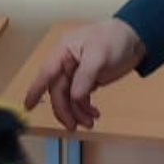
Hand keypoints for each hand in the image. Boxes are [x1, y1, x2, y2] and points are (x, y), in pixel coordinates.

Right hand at [23, 18, 145, 130]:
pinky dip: (85, 108)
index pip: (46, 73)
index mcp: (64, 51)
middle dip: (65, 109)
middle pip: (58, 91)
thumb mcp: (99, 55)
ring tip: (89, 123)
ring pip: (69, 97)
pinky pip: (80, 98)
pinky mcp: (87, 80)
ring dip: (76, 112)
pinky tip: (94, 114)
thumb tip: (74, 97)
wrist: (135, 38)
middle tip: (74, 126)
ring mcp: (76, 72)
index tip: (27, 107)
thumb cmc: (114, 38)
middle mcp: (66, 63)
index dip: (35, 90)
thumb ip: (85, 76)